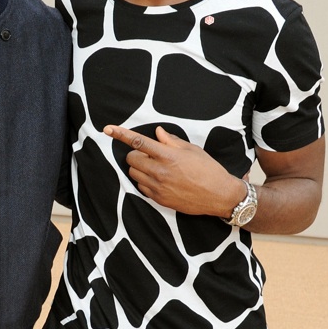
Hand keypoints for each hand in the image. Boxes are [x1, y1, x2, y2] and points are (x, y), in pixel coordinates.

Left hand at [104, 124, 244, 216]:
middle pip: (131, 158)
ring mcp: (158, 187)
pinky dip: (145, 181)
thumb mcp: (192, 150)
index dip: (121, 134)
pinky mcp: (158, 199)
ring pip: (133, 173)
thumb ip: (171, 141)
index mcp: (168, 155)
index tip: (108, 129)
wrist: (219, 195)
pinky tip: (160, 180)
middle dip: (136, 154)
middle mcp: (160, 171)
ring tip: (157, 168)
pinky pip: (141, 187)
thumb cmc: (208, 170)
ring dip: (139, 167)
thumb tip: (157, 133)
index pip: (138, 142)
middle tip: (150, 155)